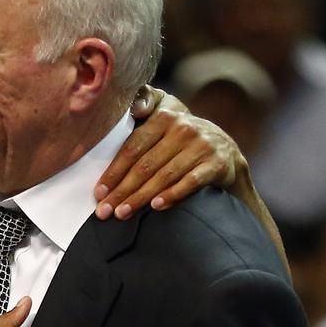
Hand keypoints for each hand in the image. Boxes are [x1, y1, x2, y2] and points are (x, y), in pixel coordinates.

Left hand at [94, 86, 247, 219]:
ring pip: (164, 175)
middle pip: (145, 164)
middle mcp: (183, 128)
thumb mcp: (164, 121)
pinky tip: (156, 207)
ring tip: (123, 213)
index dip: (114, 171)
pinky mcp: (217, 163)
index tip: (99, 192)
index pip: (133, 147)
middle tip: (105, 210)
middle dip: (122, 190)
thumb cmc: (182, 141)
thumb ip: (141, 113)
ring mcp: (201, 145)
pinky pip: (190, 182)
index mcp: (164, 116)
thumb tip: (115, 119)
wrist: (226, 151)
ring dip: (141, 197)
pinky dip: (172, 195)